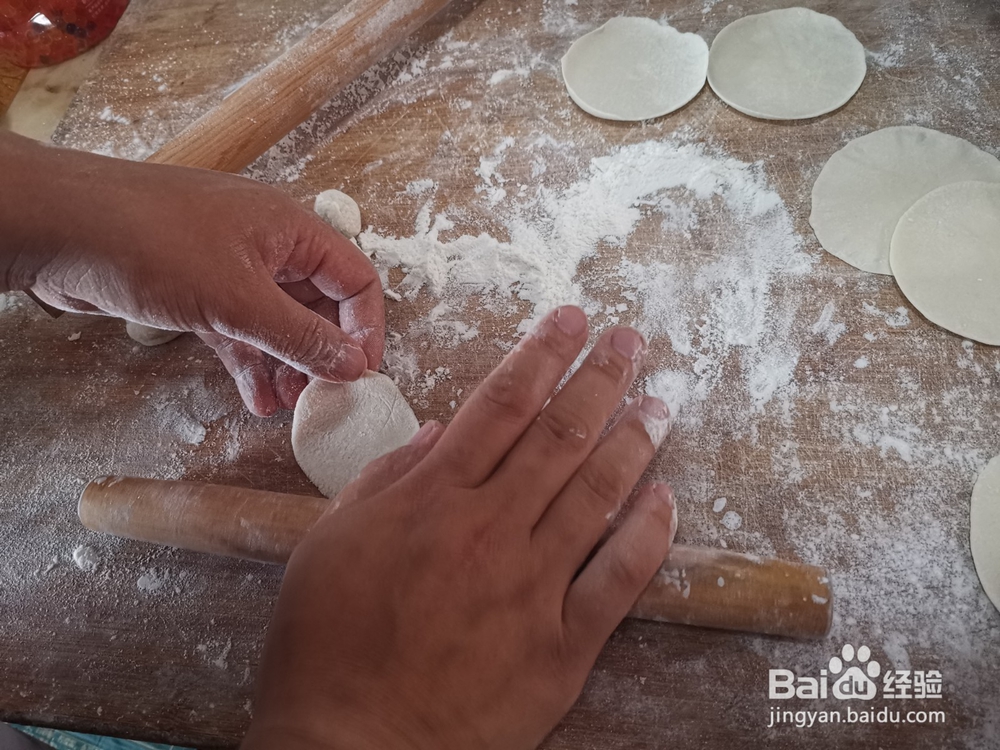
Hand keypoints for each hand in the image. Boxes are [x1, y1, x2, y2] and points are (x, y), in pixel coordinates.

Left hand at [1, 132, 382, 414]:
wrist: (59, 227)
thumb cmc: (152, 243)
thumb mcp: (239, 300)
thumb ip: (301, 337)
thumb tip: (352, 365)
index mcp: (291, 229)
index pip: (355, 279)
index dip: (364, 329)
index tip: (357, 375)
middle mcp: (267, 244)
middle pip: (318, 304)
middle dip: (320, 353)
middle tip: (317, 398)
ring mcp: (230, 265)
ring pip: (277, 321)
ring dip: (286, 364)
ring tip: (285, 405)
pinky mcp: (196, 288)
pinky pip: (239, 329)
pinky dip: (249, 361)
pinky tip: (253, 396)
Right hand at [243, 306, 676, 749]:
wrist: (351, 748)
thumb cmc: (325, 646)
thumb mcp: (328, 543)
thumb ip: (385, 479)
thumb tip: (440, 433)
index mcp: (432, 500)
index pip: (501, 405)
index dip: (541, 355)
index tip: (571, 321)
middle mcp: (490, 530)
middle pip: (560, 434)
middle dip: (600, 378)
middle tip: (631, 341)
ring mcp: (532, 587)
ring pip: (597, 494)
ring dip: (634, 440)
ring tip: (660, 401)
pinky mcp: (561, 646)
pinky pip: (618, 579)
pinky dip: (648, 535)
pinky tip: (667, 499)